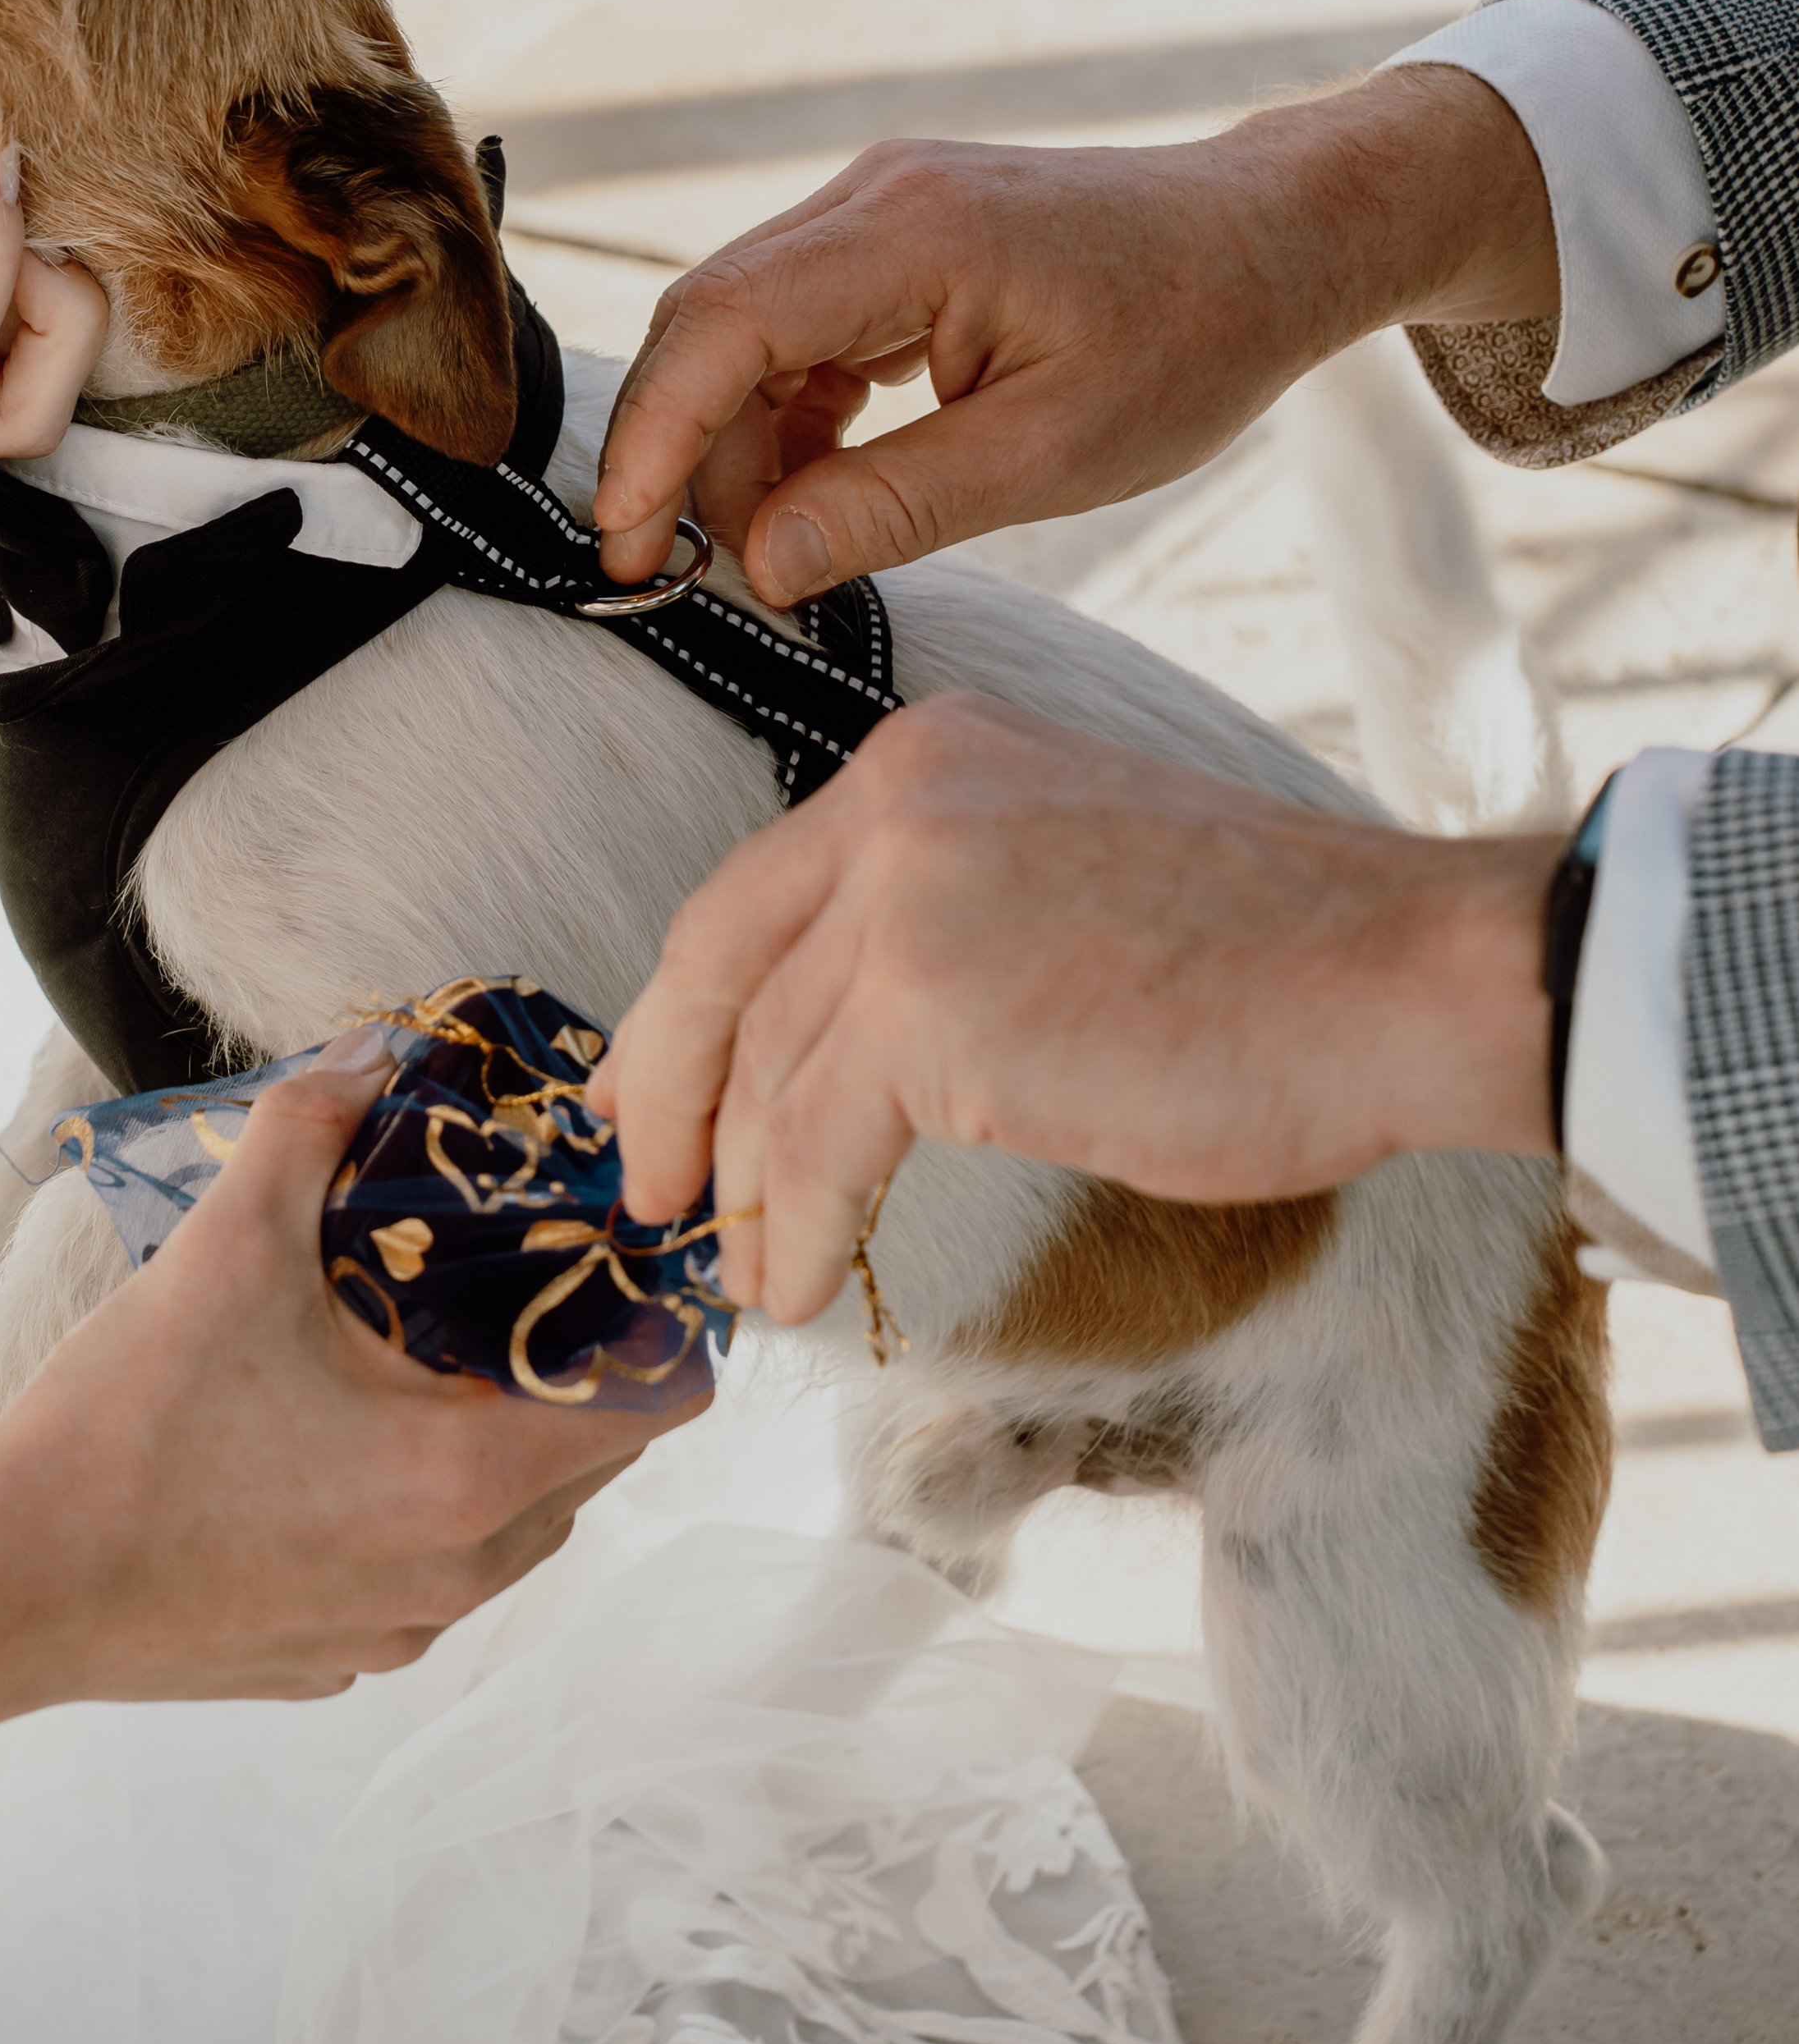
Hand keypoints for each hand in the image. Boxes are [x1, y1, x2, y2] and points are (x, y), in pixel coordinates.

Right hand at [0, 1042, 708, 1758]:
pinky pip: (424, 1580)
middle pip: (588, 1470)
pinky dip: (415, 1515)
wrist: (5, 1587)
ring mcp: (398, 1633)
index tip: (620, 1268)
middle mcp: (460, 1575)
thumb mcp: (226, 1249)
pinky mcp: (333, 1664)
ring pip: (509, 1534)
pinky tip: (335, 1451)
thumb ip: (308, 1131)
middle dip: (570, 1379)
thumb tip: (364, 1057)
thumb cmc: (127, 1428)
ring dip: (495, 1450)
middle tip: (516, 1293)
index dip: (658, 1328)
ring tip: (424, 1364)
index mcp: (470, 1474)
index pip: (653, 1406)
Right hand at [589, 67, 1556, 606]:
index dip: (655, 438)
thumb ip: (895, 507)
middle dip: (679, 454)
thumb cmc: (1193, 336)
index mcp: (914, 231)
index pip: (722, 324)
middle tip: (683, 575)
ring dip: (735, 442)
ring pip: (743, 329)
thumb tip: (764, 565)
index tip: (632, 544)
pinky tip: (821, 488)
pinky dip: (785, 413)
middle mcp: (874, 195)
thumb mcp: (1055, 453)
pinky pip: (796, 326)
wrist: (1276, 239)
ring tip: (775, 549)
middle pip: (709, 323)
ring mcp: (880, 206)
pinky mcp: (895, 235)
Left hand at [595, 694, 1559, 1330]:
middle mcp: (896, 800)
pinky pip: (818, 1142)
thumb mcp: (1064, 877)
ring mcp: (905, 897)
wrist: (1396, 976)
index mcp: (929, 757)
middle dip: (668, 1088)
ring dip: (750, 1192)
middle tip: (648, 1189)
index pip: (760, 888)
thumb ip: (945, 919)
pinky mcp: (930, 1010)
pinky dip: (799, 1228)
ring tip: (749, 1275)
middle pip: (720, 960)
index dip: (688, 1005)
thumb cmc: (1271, 957)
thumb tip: (846, 1041)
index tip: (653, 1088)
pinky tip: (800, 1286)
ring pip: (770, 1069)